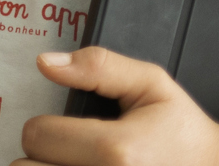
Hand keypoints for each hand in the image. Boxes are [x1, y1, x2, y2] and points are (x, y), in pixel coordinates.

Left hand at [17, 47, 218, 165]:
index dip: (45, 127)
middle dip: (42, 158)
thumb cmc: (182, 131)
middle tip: (71, 153)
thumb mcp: (151, 84)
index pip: (36, 136)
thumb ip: (98, 66)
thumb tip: (46, 62)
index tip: (67, 129)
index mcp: (117, 151)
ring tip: (77, 165)